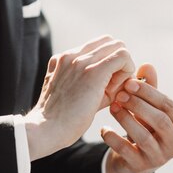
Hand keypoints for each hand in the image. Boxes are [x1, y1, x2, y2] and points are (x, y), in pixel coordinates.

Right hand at [25, 36, 134, 160]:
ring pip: (119, 47)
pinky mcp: (93, 72)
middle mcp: (72, 54)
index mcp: (64, 59)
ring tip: (112, 92)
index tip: (106, 85)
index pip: (98, 46)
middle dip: (118, 63)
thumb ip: (89, 83)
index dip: (109, 63)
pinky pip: (123, 57)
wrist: (45, 130)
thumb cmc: (60, 121)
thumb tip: (117, 82)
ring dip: (123, 69)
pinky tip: (115, 93)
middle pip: (111, 43)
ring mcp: (81, 61)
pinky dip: (127, 72)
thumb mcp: (72, 94)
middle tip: (113, 87)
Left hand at [101, 64, 172, 172]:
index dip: (149, 92)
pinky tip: (103, 129)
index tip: (130, 82)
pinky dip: (113, 138)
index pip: (169, 105)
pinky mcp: (141, 167)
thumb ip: (149, 88)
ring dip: (125, 119)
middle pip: (160, 121)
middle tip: (120, 93)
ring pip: (144, 136)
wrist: (134, 158)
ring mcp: (160, 159)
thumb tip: (146, 66)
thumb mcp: (150, 107)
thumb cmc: (146, 125)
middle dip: (138, 105)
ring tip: (112, 106)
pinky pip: (126, 151)